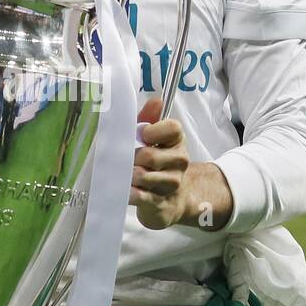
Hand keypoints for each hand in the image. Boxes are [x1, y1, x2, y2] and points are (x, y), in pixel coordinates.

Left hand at [130, 96, 234, 231]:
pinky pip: (139, 196)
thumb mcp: (150, 138)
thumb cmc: (155, 163)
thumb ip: (149, 118)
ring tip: (126, 175)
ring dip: (128, 175)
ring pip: (142, 176)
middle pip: (149, 155)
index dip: (152, 131)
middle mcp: (180, 161)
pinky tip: (126, 189)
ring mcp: (172, 184)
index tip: (142, 136)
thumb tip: (155, 100)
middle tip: (126, 160)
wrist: (171, 199)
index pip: (172, 128)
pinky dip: (128, 192)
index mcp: (177, 141)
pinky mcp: (162, 204)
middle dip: (131, 158)